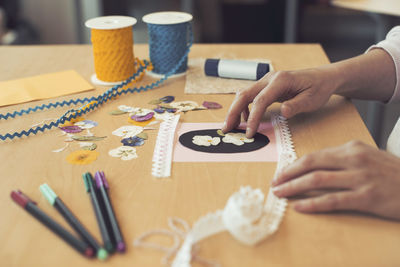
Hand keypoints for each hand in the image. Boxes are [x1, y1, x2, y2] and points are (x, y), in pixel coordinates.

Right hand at [222, 68, 338, 137]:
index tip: (249, 133)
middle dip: (233, 112)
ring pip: (244, 94)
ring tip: (231, 127)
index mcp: (280, 81)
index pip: (260, 101)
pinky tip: (244, 119)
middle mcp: (269, 78)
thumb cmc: (319, 88)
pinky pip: (250, 96)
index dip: (253, 118)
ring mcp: (266, 81)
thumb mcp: (312, 99)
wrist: (323, 77)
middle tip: (226, 129)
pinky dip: (244, 108)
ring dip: (235, 110)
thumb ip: (297, 105)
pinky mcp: (266, 86)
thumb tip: (283, 112)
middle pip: (244, 94)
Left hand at [272, 141, 399, 220]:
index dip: (294, 165)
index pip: (315, 155)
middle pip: (312, 164)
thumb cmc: (392, 173)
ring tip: (280, 193)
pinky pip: (333, 200)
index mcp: (352, 148)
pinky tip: (300, 207)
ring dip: (294, 187)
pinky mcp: (367, 197)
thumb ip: (343, 160)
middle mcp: (354, 159)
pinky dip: (313, 204)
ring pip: (318, 180)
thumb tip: (315, 167)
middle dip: (288, 174)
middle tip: (274, 182)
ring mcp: (361, 178)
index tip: (281, 173)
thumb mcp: (368, 157)